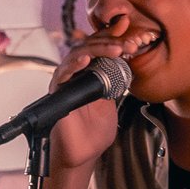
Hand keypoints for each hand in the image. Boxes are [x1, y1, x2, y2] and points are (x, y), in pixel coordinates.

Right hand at [44, 28, 150, 174]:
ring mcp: (65, 81)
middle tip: (129, 43)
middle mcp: (76, 73)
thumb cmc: (95, 131)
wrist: (84, 153)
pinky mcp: (56, 92)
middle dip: (110, 41)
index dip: (114, 39)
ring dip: (97, 49)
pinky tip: (86, 60)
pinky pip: (63, 74)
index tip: (133, 36)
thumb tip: (128, 66)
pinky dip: (74, 65)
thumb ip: (116, 82)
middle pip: (89, 46)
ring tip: (116, 49)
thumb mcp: (112, 100)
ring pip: (77, 54)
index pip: (100, 48)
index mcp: (90, 73)